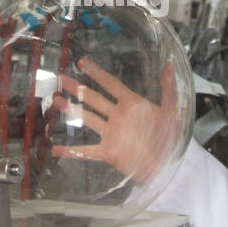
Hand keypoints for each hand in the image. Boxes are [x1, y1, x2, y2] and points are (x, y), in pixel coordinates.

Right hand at [49, 56, 182, 185]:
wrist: (168, 164)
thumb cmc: (170, 136)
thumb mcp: (172, 111)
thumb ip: (168, 88)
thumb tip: (169, 64)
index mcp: (131, 104)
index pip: (111, 84)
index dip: (97, 73)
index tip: (82, 62)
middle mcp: (117, 116)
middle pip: (93, 98)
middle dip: (77, 88)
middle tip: (61, 78)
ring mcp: (111, 134)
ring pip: (87, 119)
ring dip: (71, 110)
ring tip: (56, 101)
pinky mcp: (109, 152)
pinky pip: (87, 152)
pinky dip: (71, 152)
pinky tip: (55, 150)